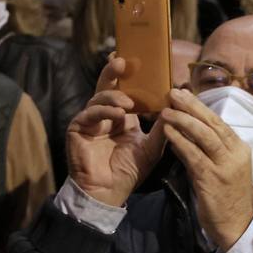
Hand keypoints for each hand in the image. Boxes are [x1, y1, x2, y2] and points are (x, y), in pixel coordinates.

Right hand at [65, 54, 166, 206]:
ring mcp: (90, 120)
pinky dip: (103, 110)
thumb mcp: (151, 147)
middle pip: (107, 85)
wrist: (109, 192)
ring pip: (99, 97)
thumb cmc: (129, 171)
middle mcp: (105, 114)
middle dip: (114, 71)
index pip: (125, 90)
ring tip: (128, 103)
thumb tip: (174, 105)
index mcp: (122, 116)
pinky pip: (89, 113)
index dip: (130, 77)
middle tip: (123, 60)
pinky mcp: (78, 128)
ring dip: (114, 96)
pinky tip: (116, 114)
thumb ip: (160, 128)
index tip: (140, 61)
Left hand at [160, 87, 252, 250]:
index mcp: (240, 148)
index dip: (200, 106)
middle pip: (212, 124)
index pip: (219, 122)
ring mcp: (225, 166)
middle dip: (191, 106)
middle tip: (173, 92)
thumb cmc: (227, 197)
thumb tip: (183, 132)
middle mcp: (235, 153)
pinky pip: (193, 155)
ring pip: (204, 136)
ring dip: (183, 120)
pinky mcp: (212, 178)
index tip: (184, 93)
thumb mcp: (221, 168)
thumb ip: (206, 150)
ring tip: (166, 110)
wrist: (234, 225)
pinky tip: (168, 132)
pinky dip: (180, 141)